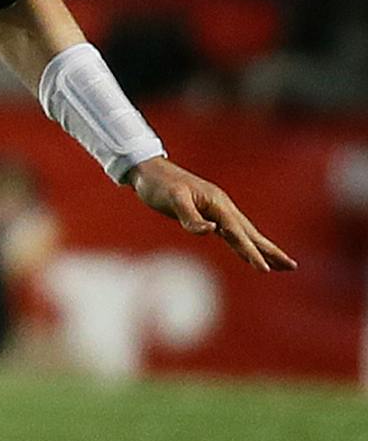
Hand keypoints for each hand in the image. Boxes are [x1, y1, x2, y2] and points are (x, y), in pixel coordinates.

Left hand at [126, 157, 296, 271]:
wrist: (148, 171)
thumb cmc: (159, 184)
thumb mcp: (172, 198)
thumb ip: (190, 216)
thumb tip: (210, 231)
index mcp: (217, 204)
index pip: (238, 233)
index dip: (251, 252)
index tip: (265, 269)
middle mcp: (222, 207)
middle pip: (251, 233)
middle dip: (271, 251)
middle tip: (292, 267)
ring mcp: (217, 210)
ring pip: (244, 233)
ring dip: (263, 248)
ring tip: (281, 264)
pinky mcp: (208, 214)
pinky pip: (231, 233)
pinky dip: (243, 243)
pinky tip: (248, 251)